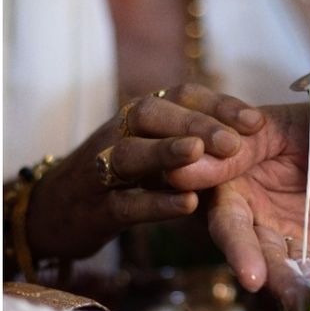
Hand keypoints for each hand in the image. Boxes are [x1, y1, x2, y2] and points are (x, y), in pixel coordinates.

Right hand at [26, 84, 264, 262]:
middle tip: (237, 142)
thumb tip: (250, 134)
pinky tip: (187, 204)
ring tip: (200, 154)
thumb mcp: (151, 151)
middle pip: (154, 114)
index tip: (256, 122)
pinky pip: (124, 203)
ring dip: (167, 151)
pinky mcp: (93, 211)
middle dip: (197, 123)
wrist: (53, 214)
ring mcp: (100, 171)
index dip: (218, 105)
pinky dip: (155, 202)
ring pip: (131, 152)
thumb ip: (189, 140)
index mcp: (138, 117)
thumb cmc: (117, 180)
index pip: (179, 96)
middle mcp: (117, 134)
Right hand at [167, 102, 309, 309]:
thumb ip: (238, 150)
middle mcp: (253, 217)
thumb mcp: (273, 127)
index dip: (234, 242)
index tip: (240, 259)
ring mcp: (283, 236)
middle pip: (249, 248)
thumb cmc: (306, 123)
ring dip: (286, 283)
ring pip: (279, 265)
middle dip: (252, 265)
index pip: (228, 220)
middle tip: (255, 280)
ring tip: (299, 299)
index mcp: (234, 186)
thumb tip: (185, 166)